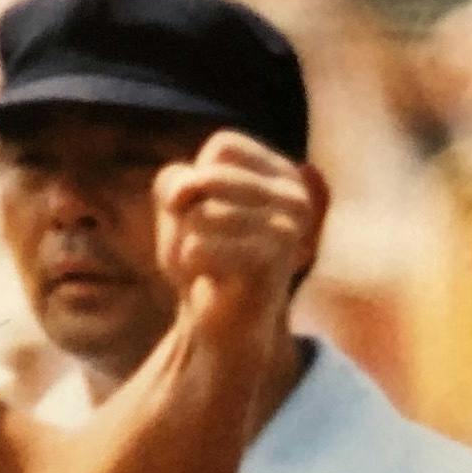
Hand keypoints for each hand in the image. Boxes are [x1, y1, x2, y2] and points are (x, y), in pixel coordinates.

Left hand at [154, 132, 320, 339]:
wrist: (225, 326)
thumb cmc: (206, 259)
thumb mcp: (182, 209)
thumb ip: (176, 183)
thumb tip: (187, 192)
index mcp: (284, 174)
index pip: (224, 147)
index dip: (200, 178)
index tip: (208, 213)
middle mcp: (296, 196)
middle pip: (206, 179)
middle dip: (188, 215)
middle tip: (205, 245)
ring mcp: (288, 229)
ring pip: (199, 214)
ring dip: (185, 244)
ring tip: (208, 266)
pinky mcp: (268, 262)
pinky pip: (196, 247)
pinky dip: (187, 265)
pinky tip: (207, 281)